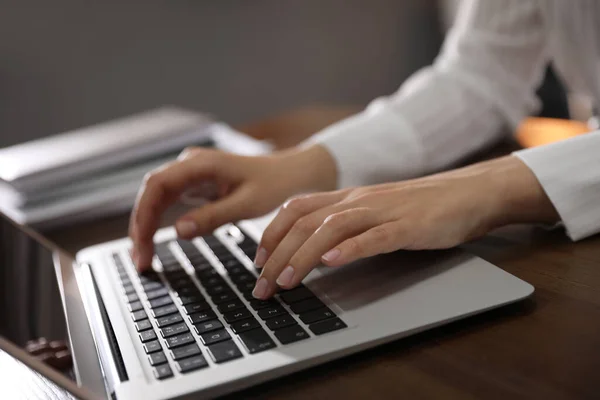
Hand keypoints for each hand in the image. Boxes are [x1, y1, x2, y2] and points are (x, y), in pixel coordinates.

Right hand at [130, 145, 336, 269]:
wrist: (291, 173)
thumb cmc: (275, 184)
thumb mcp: (248, 204)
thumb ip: (213, 216)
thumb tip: (178, 232)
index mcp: (202, 163)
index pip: (157, 186)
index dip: (144, 216)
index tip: (142, 245)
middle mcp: (191, 164)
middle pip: (151, 192)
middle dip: (141, 226)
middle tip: (141, 261)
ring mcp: (192, 173)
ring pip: (157, 198)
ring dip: (147, 226)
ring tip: (143, 258)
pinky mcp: (196, 184)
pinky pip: (169, 202)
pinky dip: (160, 222)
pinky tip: (155, 242)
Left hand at [251, 155, 558, 298]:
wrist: (468, 192)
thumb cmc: (421, 206)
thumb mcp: (375, 210)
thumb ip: (345, 223)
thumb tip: (314, 249)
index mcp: (348, 196)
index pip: (296, 208)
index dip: (271, 233)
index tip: (256, 261)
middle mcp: (359, 200)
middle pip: (305, 222)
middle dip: (277, 254)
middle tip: (261, 287)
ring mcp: (383, 211)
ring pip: (332, 228)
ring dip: (303, 255)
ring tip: (286, 281)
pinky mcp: (407, 226)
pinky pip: (374, 236)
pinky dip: (350, 249)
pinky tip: (332, 263)